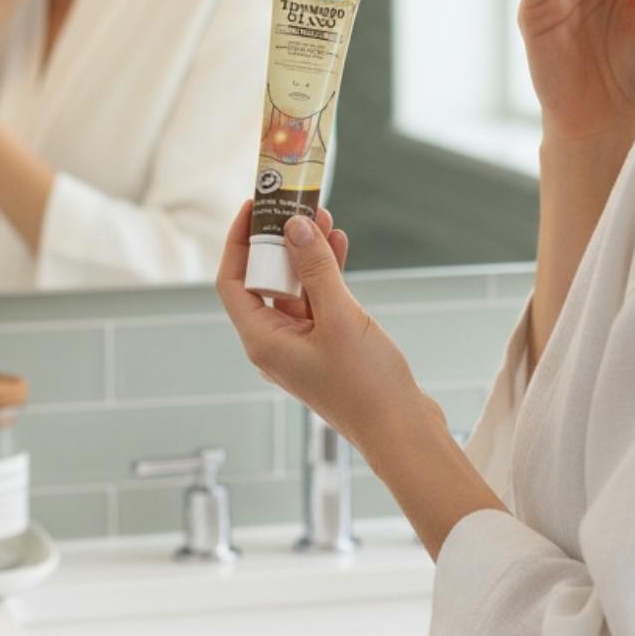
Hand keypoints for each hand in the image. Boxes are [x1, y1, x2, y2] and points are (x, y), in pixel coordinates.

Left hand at [215, 200, 439, 459]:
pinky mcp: (327, 346)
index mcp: (263, 341)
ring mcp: (301, 346)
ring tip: (323, 218)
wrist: (401, 430)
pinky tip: (339, 247)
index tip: (253, 206)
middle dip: (279, 241)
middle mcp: (275, 343)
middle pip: (263, 280)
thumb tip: (292, 227)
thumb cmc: (367, 386)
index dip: (238, 241)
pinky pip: (317, 301)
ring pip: (294, 288)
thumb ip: (315, 270)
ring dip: (306, 254)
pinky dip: (326, 274)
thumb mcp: (340, 318)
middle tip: (295, 205)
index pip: (233, 281)